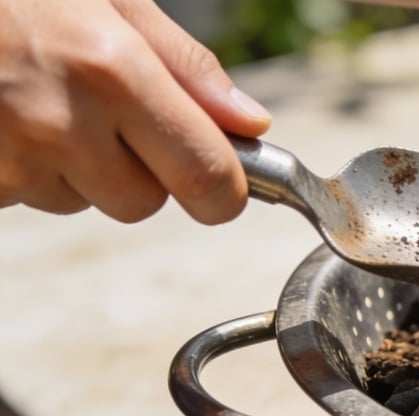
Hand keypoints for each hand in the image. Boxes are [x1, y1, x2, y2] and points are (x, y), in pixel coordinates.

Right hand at [0, 0, 270, 223]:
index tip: (222, 176)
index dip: (224, 188)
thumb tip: (250, 124)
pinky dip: (27, 165)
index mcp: (113, 72)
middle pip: (146, 203)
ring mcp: (9, 157)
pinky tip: (6, 111)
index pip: (210, 181)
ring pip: (83, 200)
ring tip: (40, 94)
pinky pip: (26, 194)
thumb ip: (184, 64)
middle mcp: (62, 123)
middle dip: (142, 170)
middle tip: (108, 108)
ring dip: (79, 166)